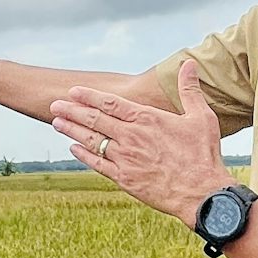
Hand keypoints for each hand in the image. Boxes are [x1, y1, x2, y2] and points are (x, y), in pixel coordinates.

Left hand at [51, 60, 235, 227]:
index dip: (89, 96)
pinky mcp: (124, 179)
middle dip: (72, 110)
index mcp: (146, 119)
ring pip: (91, 140)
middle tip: (54, 104)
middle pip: (94, 120)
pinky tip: (73, 148)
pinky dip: (84, 155)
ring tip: (57, 122)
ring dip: (72, 130)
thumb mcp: (201, 117)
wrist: (200, 194)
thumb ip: (190, 89)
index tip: (73, 91)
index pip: (110, 103)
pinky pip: (97, 164)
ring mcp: (125, 158)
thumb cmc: (203, 155)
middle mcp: (131, 137)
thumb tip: (189, 64)